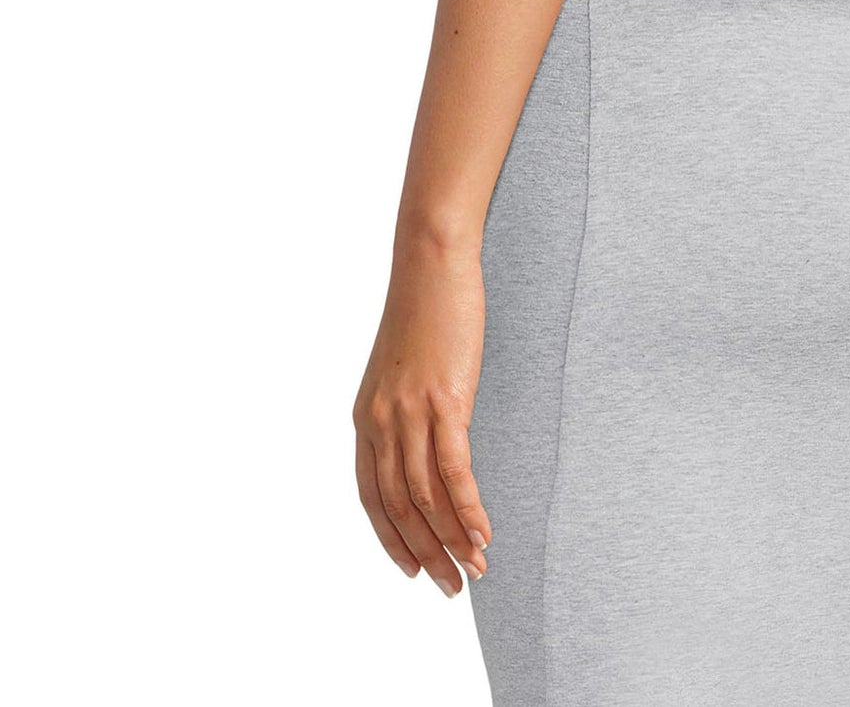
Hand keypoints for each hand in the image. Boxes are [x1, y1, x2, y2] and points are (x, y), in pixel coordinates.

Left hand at [353, 239, 491, 595]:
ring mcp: (411, 413)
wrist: (430, 262)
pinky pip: (454, 470)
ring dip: (451, 540)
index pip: (371, 496)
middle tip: (450, 587)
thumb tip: (426, 434)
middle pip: (398, 507)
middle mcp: (381, 423)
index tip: (412, 568)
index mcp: (366, 417)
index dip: (391, 538)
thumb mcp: (403, 366)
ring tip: (475, 569)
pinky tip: (484, 531)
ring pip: (426, 497)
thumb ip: (405, 405)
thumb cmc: (425, 306)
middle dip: (425, 553)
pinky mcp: (445, 401)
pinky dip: (468, 507)